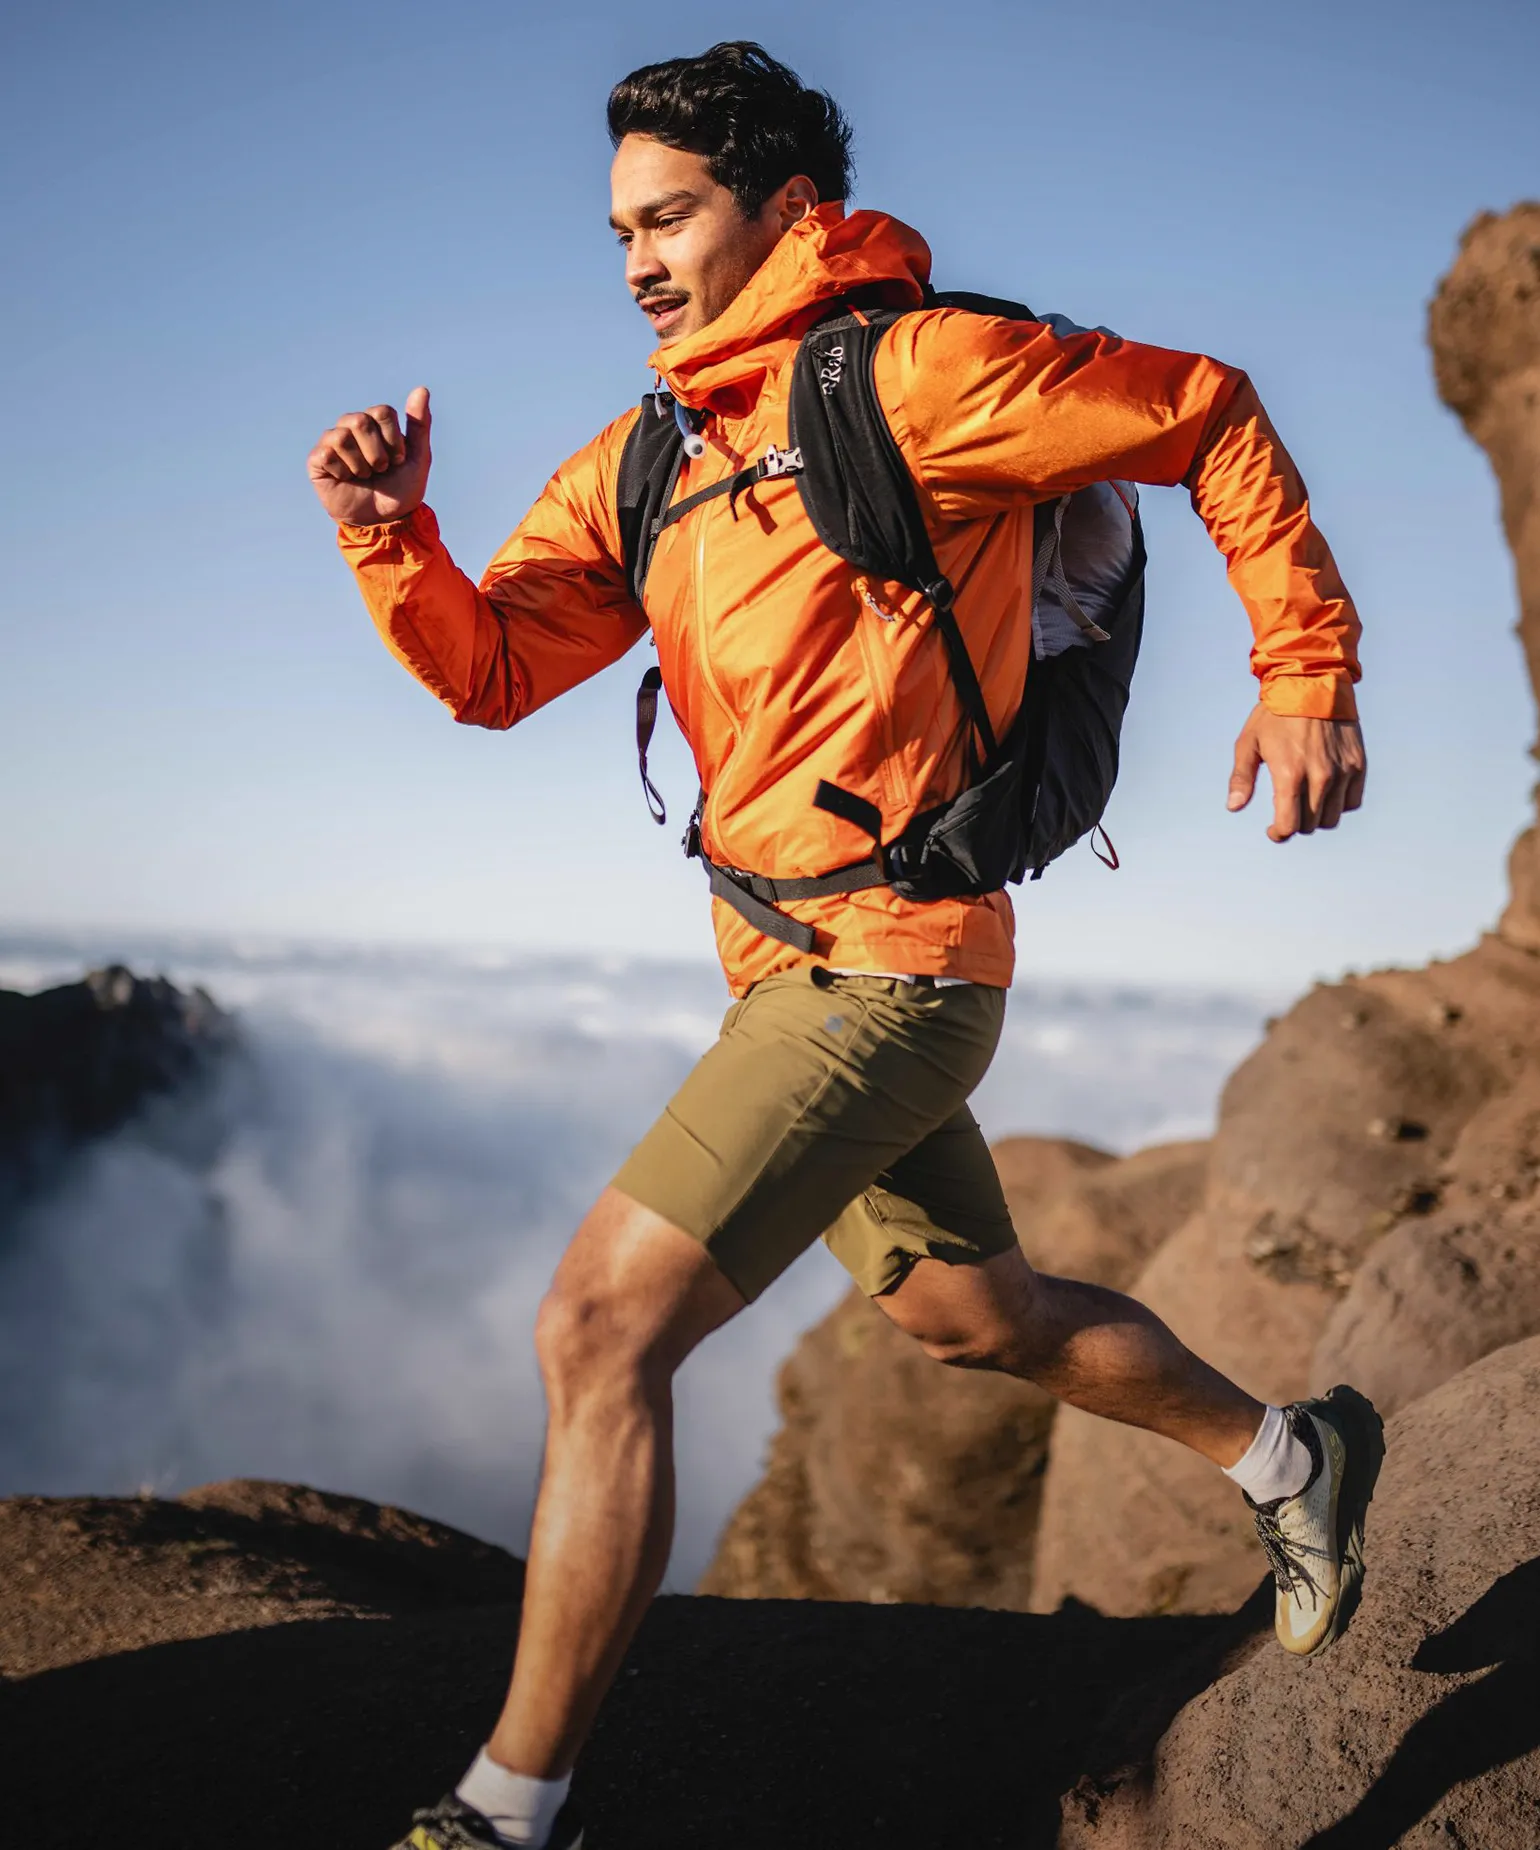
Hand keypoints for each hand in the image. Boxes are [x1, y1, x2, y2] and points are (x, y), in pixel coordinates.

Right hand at [307, 385, 431, 525]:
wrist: (384, 521)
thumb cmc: (400, 490)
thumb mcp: (418, 458)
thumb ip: (419, 424)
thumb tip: (422, 389)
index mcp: (375, 422)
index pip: (382, 411)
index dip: (393, 440)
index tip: (398, 461)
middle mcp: (351, 426)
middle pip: (361, 421)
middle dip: (377, 453)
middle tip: (380, 469)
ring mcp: (332, 441)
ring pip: (342, 437)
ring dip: (361, 465)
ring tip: (364, 476)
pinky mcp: (317, 459)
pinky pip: (327, 454)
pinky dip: (343, 472)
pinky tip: (346, 480)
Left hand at [1227, 705, 1366, 841]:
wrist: (1312, 682)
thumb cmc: (1274, 714)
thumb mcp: (1248, 743)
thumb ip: (1241, 779)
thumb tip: (1233, 807)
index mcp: (1290, 775)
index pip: (1289, 826)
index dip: (1278, 834)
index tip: (1272, 830)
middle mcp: (1320, 777)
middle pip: (1310, 825)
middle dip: (1295, 824)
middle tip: (1286, 810)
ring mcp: (1342, 771)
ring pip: (1333, 818)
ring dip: (1317, 817)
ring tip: (1305, 803)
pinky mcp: (1358, 764)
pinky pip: (1352, 802)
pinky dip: (1339, 804)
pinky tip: (1325, 793)